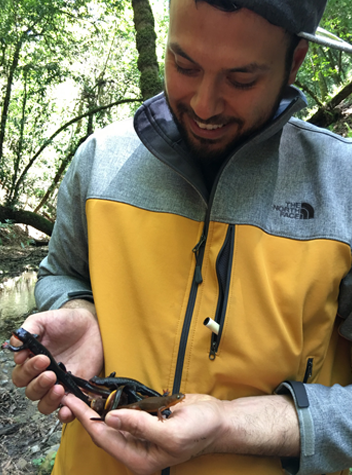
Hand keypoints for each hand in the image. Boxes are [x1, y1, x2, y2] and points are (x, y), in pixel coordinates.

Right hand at [11, 300, 102, 421]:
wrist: (92, 324)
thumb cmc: (65, 321)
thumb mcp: (44, 320)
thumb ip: (29, 329)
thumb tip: (17, 349)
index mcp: (32, 362)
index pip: (21, 376)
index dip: (28, 370)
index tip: (42, 358)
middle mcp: (44, 376)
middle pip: (31, 392)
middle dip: (39, 385)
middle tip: (51, 374)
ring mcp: (60, 384)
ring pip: (45, 404)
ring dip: (49, 401)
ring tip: (59, 388)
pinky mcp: (76, 390)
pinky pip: (68, 408)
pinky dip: (65, 413)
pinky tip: (67, 408)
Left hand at [63, 392, 223, 474]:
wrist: (218, 419)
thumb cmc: (200, 430)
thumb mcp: (171, 432)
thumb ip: (140, 425)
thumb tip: (110, 417)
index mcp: (140, 457)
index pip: (104, 437)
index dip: (85, 419)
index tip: (71, 403)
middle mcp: (137, 447)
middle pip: (104, 431)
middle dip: (86, 413)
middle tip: (69, 394)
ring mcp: (141, 433)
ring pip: (113, 421)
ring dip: (97, 407)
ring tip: (79, 393)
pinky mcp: (147, 419)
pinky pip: (126, 411)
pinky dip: (114, 402)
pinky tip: (103, 393)